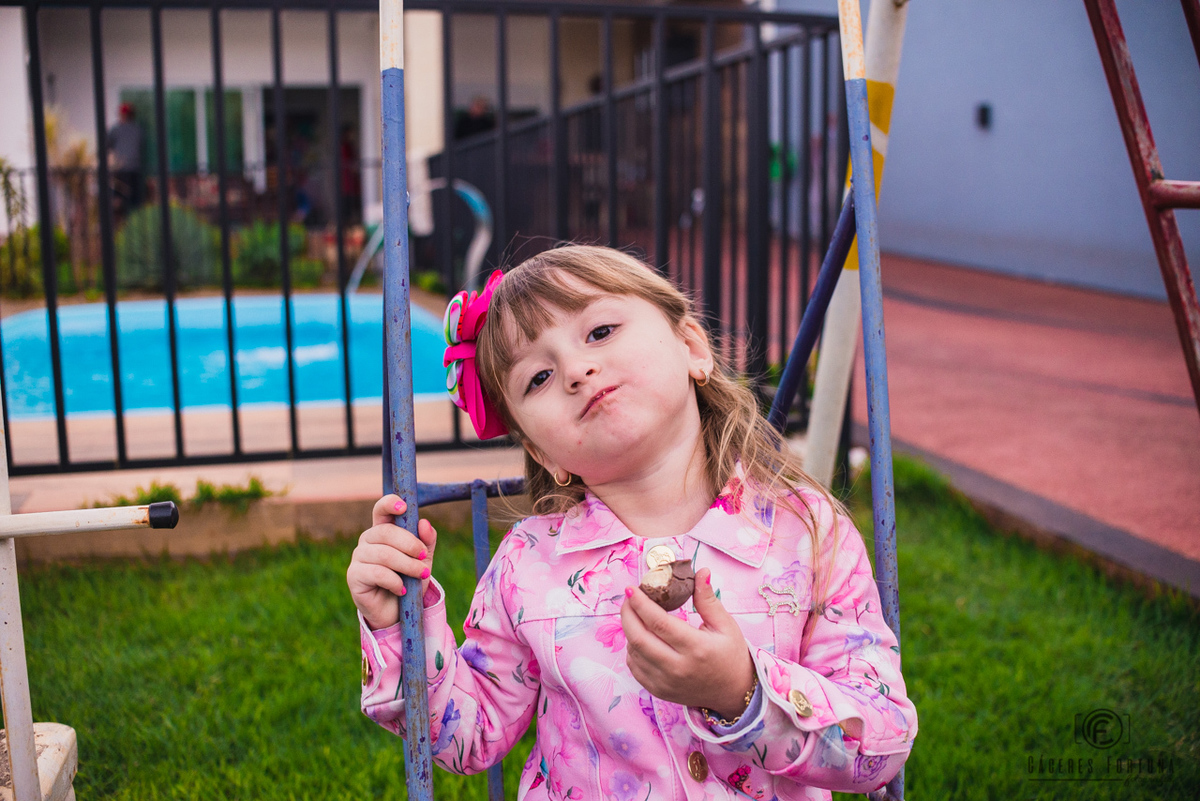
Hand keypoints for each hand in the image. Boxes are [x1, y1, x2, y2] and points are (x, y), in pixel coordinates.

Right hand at [347, 495, 437, 630]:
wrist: (397, 611)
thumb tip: (424, 523)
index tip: (404, 506)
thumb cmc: (409, 580)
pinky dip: (395, 581)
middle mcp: (367, 540)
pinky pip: (377, 573)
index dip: (389, 504)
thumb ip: (427, 541)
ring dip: (408, 565)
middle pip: (386, 532)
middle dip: (410, 544)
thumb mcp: (423, 560)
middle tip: (424, 557)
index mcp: (383, 530)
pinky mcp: (354, 576)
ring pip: (384, 554)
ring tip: (421, 575)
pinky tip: (403, 589)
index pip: (381, 510)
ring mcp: (358, 557)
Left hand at [620, 568, 755, 718]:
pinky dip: (632, 650)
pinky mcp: (659, 691)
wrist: (733, 692)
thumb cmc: (731, 655)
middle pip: (639, 638)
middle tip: (628, 598)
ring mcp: (666, 683)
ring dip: (630, 631)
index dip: (641, 604)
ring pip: (634, 653)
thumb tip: (701, 571)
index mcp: (696, 648)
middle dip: (627, 614)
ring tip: (636, 615)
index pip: (659, 623)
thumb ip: (708, 599)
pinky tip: (641, 637)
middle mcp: (678, 668)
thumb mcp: (725, 625)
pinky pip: (635, 668)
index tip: (632, 589)